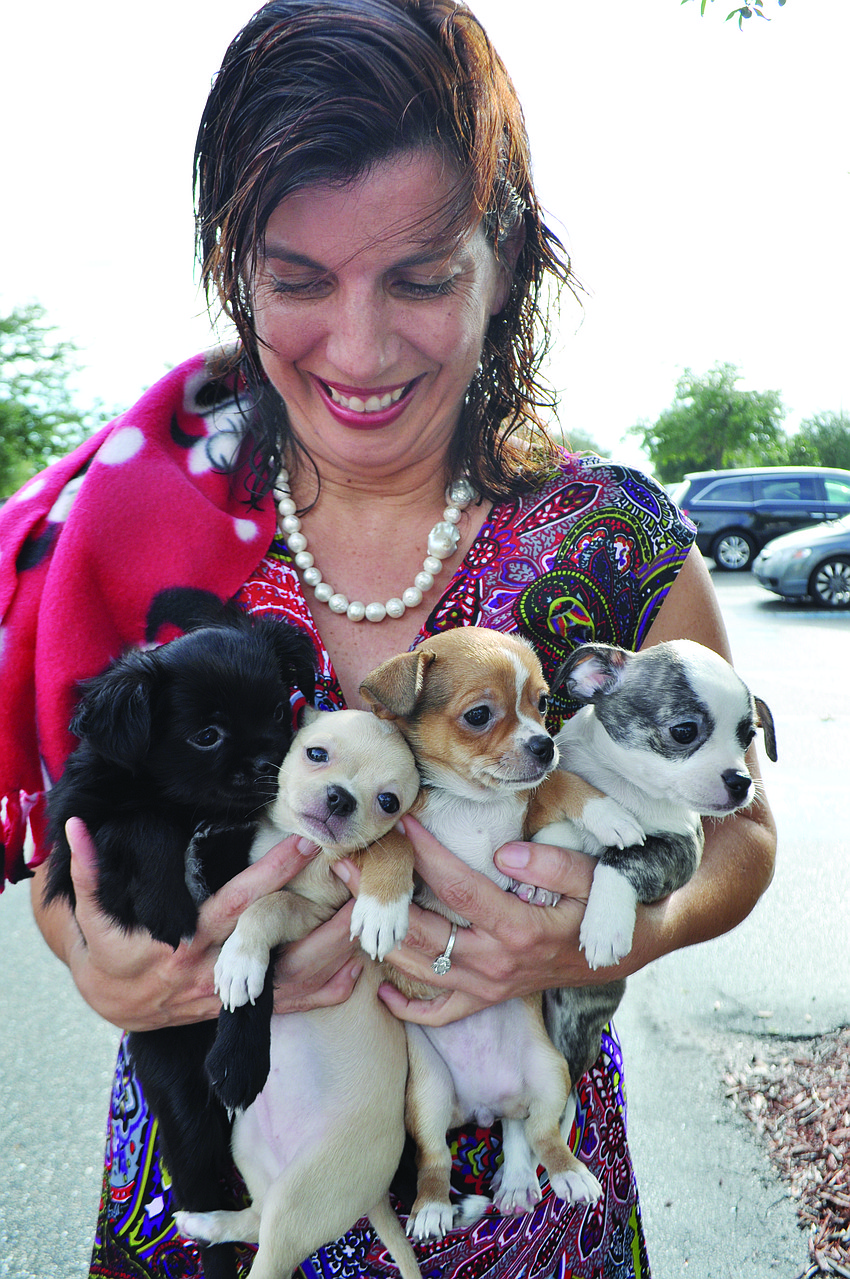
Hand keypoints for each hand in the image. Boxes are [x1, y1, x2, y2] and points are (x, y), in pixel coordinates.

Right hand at [36, 818, 360, 1031]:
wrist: (110, 1005)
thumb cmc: (107, 952)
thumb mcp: (91, 915)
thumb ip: (90, 871)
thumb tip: (76, 828)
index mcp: (182, 943)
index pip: (235, 904)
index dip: (269, 875)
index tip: (304, 843)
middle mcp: (212, 971)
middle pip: (278, 945)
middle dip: (320, 918)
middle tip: (359, 885)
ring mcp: (229, 995)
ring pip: (290, 980)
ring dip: (331, 954)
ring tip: (369, 923)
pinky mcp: (238, 1010)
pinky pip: (289, 1007)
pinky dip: (322, 993)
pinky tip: (354, 972)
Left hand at [335, 815, 628, 1027]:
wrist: (630, 946)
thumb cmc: (609, 904)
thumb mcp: (595, 878)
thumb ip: (553, 865)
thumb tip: (504, 853)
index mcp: (518, 928)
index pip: (457, 888)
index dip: (426, 854)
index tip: (402, 823)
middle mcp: (496, 963)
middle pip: (423, 931)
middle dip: (381, 898)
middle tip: (346, 864)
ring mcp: (490, 985)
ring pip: (420, 971)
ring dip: (382, 940)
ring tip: (349, 907)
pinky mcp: (490, 998)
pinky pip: (441, 1012)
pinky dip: (408, 1006)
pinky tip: (380, 987)